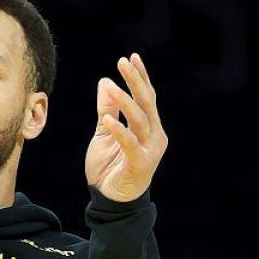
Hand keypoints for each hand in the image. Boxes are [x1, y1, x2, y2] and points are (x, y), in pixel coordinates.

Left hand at [85, 53, 167, 201]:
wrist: (110, 201)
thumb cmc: (109, 167)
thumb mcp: (104, 133)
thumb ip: (106, 109)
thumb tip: (104, 82)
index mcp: (149, 127)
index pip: (146, 97)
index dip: (140, 77)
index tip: (131, 57)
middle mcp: (154, 135)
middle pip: (146, 103)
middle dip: (135, 81)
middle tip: (123, 61)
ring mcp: (149, 150)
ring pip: (139, 119)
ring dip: (125, 100)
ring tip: (112, 85)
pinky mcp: (140, 164)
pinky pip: (130, 143)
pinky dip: (119, 131)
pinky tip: (106, 120)